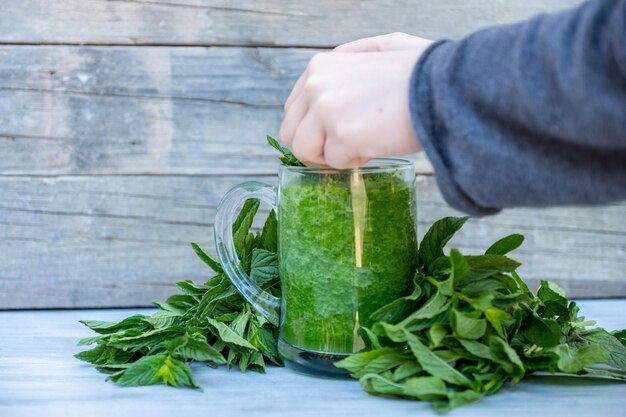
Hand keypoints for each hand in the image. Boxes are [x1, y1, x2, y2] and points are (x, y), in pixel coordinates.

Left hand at [279, 33, 432, 168]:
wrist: (446, 88)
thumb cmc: (420, 72)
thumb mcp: (379, 49)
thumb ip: (346, 63)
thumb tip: (325, 92)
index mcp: (319, 67)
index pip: (292, 110)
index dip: (311, 129)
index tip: (333, 136)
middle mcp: (316, 85)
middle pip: (291, 135)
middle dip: (314, 148)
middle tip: (342, 151)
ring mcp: (327, 110)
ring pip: (306, 152)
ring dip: (332, 156)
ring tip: (362, 146)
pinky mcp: (343, 136)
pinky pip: (335, 163)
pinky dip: (355, 162)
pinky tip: (376, 146)